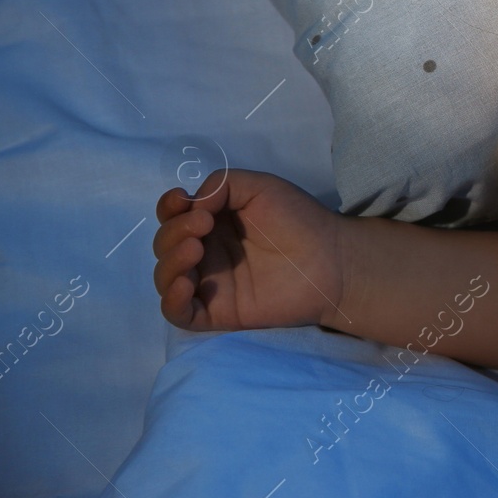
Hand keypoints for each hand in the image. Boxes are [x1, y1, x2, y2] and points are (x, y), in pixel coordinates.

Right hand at [153, 169, 348, 331]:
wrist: (332, 259)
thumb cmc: (299, 219)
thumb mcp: (261, 187)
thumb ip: (222, 185)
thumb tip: (193, 204)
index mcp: (213, 222)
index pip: (173, 216)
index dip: (169, 208)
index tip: (181, 200)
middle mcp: (207, 252)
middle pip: (165, 244)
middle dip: (174, 232)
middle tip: (204, 225)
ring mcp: (210, 283)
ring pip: (166, 277)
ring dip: (170, 262)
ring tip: (195, 250)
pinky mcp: (217, 312)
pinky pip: (179, 313)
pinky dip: (171, 300)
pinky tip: (185, 284)